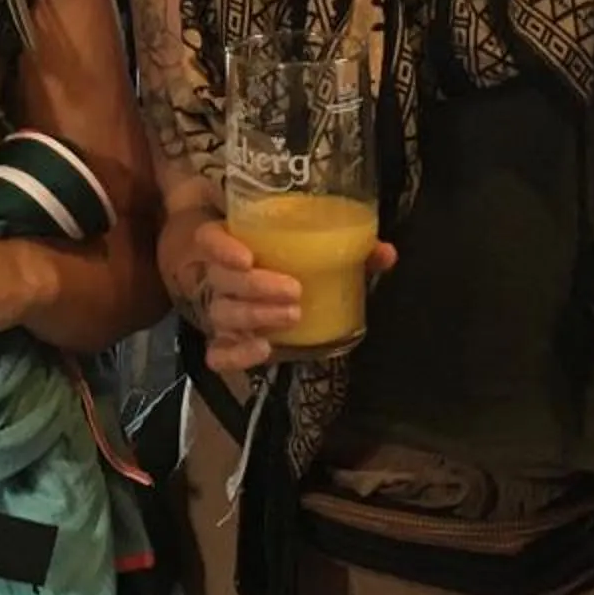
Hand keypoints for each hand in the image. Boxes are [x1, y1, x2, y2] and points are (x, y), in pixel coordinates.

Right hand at [167, 210, 395, 373]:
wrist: (252, 274)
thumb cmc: (282, 251)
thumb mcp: (310, 241)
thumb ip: (347, 245)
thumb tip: (385, 253)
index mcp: (230, 240)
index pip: (208, 239)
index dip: (221, 248)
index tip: (247, 257)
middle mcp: (216, 274)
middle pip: (220, 281)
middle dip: (255, 288)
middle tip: (294, 291)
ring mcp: (218, 309)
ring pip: (222, 316)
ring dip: (255, 317)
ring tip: (293, 316)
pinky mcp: (226, 340)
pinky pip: (218, 353)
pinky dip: (235, 355)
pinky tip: (263, 351)